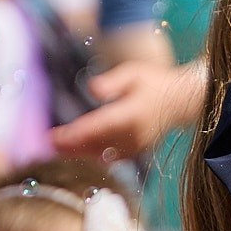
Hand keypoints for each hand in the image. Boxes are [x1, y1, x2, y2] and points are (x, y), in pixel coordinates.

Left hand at [51, 59, 206, 160]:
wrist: (182, 101)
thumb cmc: (155, 82)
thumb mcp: (134, 73)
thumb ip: (112, 82)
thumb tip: (92, 89)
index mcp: (131, 114)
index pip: (95, 127)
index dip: (72, 134)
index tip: (53, 136)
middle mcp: (133, 134)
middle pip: (95, 144)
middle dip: (71, 146)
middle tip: (48, 144)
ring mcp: (137, 146)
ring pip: (102, 154)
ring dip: (80, 152)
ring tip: (59, 149)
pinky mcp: (138, 151)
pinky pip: (112, 157)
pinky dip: (95, 155)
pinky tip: (82, 151)